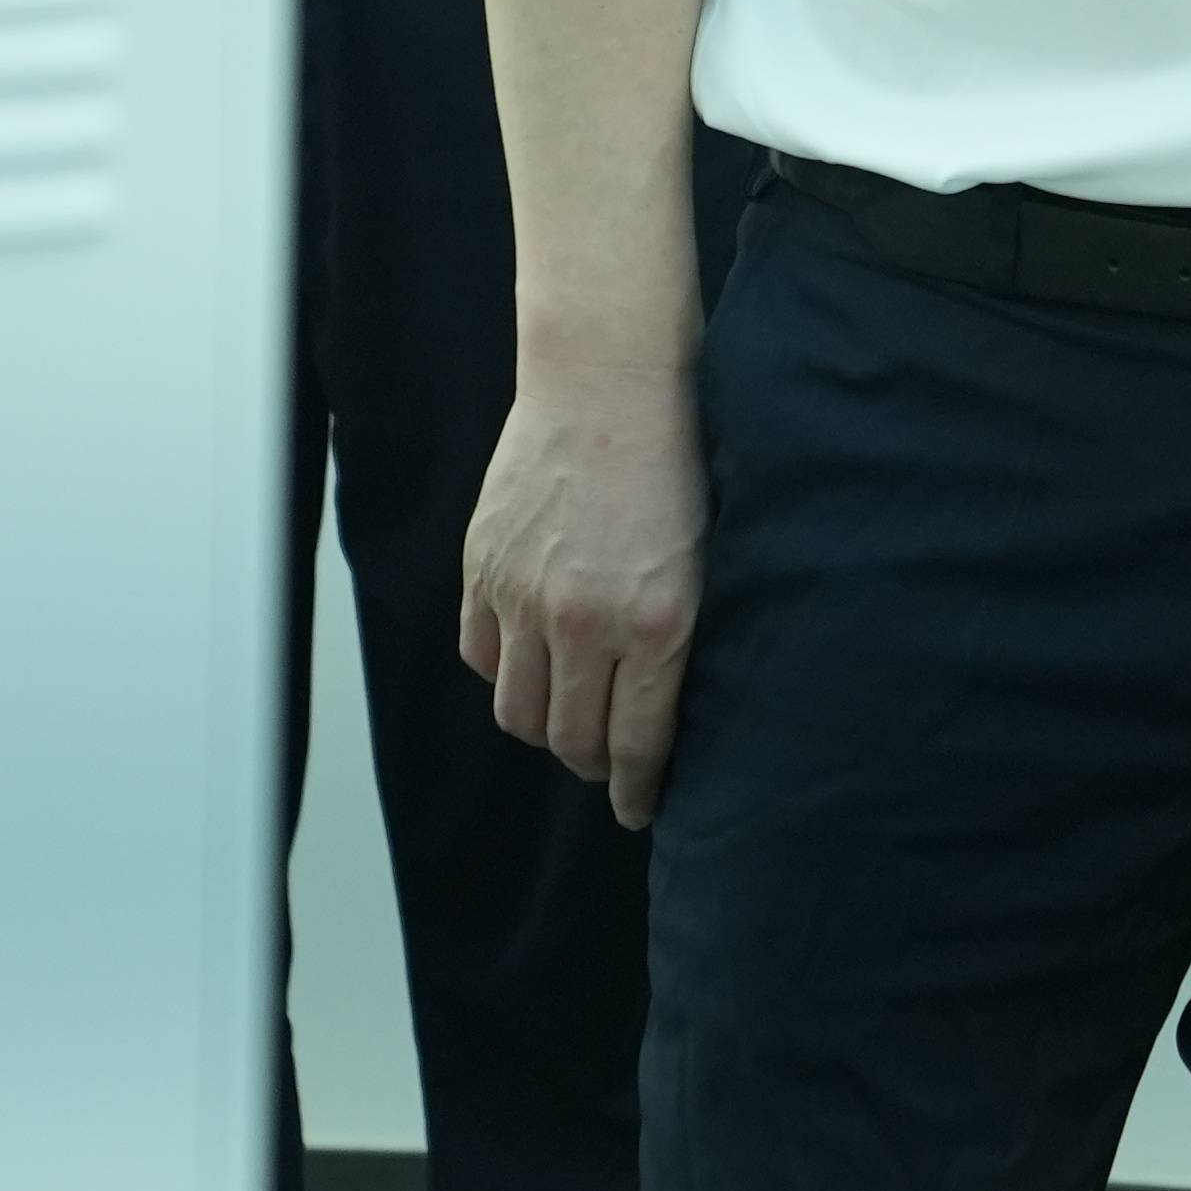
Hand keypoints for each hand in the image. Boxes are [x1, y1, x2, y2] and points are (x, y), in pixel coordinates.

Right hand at [458, 361, 706, 829]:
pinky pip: (481, 657)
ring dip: (545, 726)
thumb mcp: (708, 559)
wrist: (607, 381)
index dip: (639, 791)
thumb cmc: (677, 460)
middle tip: (608, 766)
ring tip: (568, 715)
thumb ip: (683, 640)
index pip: (638, 745)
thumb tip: (669, 716)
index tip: (641, 809)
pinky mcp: (482, 570)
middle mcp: (583, 621)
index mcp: (656, 624)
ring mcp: (524, 596)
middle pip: (572, 741)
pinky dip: (505, 672)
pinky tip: (532, 661)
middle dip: (594, 767)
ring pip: (518, 712)